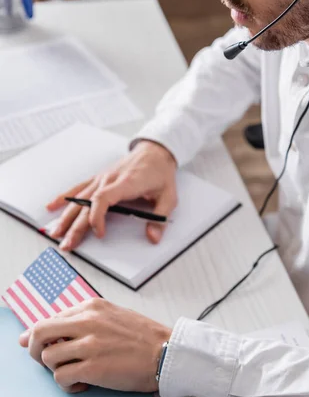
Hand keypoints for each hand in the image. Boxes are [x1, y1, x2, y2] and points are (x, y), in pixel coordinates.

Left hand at [19, 299, 171, 393]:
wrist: (166, 352)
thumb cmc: (142, 337)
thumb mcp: (112, 315)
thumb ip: (81, 320)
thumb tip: (45, 331)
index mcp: (91, 307)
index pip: (50, 318)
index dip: (38, 336)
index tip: (35, 346)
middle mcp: (87, 321)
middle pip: (38, 333)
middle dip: (34, 350)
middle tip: (46, 362)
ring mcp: (89, 345)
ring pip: (47, 358)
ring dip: (56, 370)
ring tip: (74, 373)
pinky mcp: (93, 368)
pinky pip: (61, 378)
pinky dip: (68, 385)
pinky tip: (83, 384)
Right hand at [47, 140, 177, 250]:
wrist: (155, 152)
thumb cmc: (160, 173)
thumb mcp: (169, 197)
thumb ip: (160, 218)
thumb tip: (153, 237)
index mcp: (127, 183)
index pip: (104, 198)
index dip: (98, 217)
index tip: (100, 233)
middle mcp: (110, 179)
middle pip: (87, 203)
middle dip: (75, 226)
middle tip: (68, 244)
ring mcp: (102, 178)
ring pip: (79, 198)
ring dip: (66, 216)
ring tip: (56, 232)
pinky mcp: (99, 178)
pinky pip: (79, 188)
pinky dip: (64, 197)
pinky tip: (52, 206)